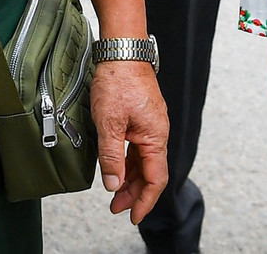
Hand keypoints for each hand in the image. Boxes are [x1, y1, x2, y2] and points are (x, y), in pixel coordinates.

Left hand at [90, 60, 167, 221]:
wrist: (122, 51)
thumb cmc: (118, 81)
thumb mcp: (109, 123)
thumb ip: (112, 157)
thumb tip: (114, 184)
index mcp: (155, 136)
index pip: (155, 179)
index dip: (145, 201)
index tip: (132, 216)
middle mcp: (157, 132)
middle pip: (150, 172)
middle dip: (134, 193)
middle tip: (116, 208)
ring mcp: (150, 124)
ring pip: (143, 161)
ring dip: (130, 179)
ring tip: (114, 193)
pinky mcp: (142, 117)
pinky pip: (139, 147)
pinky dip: (128, 162)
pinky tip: (117, 168)